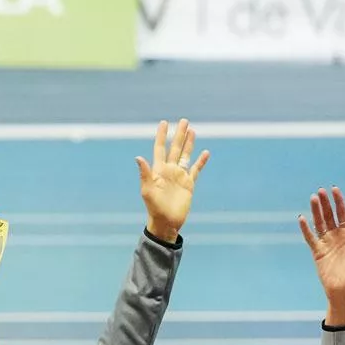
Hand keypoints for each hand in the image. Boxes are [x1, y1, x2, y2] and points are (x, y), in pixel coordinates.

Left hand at [137, 118, 209, 242]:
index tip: (164, 122)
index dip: (162, 135)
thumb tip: (138, 157)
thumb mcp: (147, 190)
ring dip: (189, 144)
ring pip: (186, 156)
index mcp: (159, 170)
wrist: (166, 223)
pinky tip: (205, 153)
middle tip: (184, 121)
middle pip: (175, 148)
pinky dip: (201, 161)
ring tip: (192, 130)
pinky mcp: (189, 184)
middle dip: (179, 134)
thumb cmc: (154, 208)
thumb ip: (145, 173)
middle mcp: (170, 170)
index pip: (160, 148)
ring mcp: (180, 177)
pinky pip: (196, 170)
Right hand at [299, 187, 344, 326]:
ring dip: (316, 211)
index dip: (338, 201)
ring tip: (313, 198)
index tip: (334, 189)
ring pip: (319, 223)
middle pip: (329, 216)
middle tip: (320, 191)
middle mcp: (336, 236)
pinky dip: (306, 229)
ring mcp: (326, 243)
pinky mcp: (318, 252)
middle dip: (325, 203)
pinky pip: (310, 238)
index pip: (342, 213)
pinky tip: (302, 218)